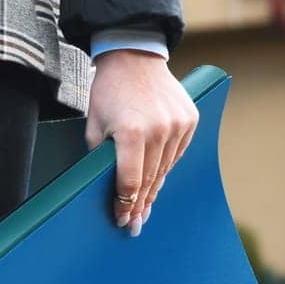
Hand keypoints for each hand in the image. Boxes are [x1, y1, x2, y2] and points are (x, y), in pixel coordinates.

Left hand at [85, 49, 198, 236]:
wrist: (134, 58)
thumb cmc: (107, 93)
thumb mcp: (93, 126)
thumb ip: (101, 157)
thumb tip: (108, 188)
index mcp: (131, 132)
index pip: (130, 180)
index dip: (125, 204)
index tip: (121, 220)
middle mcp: (159, 130)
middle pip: (150, 179)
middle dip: (140, 205)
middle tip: (134, 225)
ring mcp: (179, 125)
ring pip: (166, 169)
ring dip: (155, 190)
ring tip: (144, 210)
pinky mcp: (190, 120)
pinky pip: (177, 154)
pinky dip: (166, 167)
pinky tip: (157, 181)